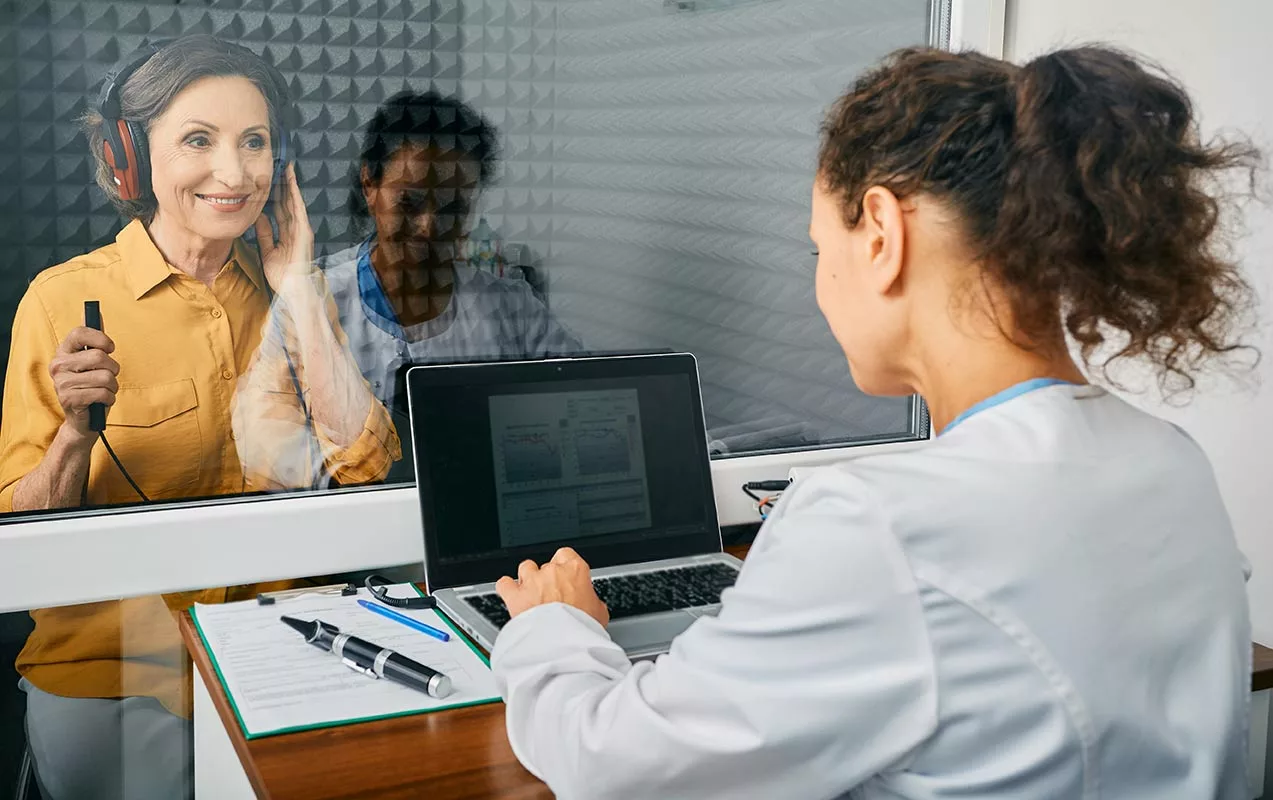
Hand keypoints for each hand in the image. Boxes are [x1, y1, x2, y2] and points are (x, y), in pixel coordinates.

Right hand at [49, 327, 118, 447]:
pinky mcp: (69, 399)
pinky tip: (101, 401)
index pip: (79, 333)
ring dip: (113, 386)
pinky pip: (103, 393)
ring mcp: (62, 383)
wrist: (84, 419)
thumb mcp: (93, 361)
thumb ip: (94, 338)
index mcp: (63, 352)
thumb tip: (94, 310)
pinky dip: (109, 398)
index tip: (110, 348)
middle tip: (108, 377)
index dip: (101, 338)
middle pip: (99, 356)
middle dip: (113, 369)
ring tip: (104, 391)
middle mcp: (58, 365)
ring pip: (105, 377)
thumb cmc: (92, 386)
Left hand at [254, 163, 314, 292]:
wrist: (292, 288)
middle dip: (283, 185)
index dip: (275, 195)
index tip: (269, 181)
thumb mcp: (267, 251)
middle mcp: (296, 229)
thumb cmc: (282, 275)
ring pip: (294, 201)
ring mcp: (301, 229)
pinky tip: (292, 182)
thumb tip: (258, 216)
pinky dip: (295, 194)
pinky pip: (298, 208)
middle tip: (277, 166)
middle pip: (288, 202)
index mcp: (287, 234)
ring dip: (290, 184)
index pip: (280, 210)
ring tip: (286, 167)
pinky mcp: (304, 231)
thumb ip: (264, 233)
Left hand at [496, 547, 609, 626]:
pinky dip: (507, 588)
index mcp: (575, 570)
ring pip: (526, 568)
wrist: (561, 644)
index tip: (567, 577)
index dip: (565, 566)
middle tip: (553, 595)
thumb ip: (594, 603)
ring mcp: (532, 581)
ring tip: (533, 594)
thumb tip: (593, 606)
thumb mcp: (600, 615)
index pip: (567, 554)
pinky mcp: (515, 595)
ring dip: (528, 579)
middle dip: (549, 578)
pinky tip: (512, 594)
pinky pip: (505, 583)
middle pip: (547, 564)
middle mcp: (552, 571)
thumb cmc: (581, 628)